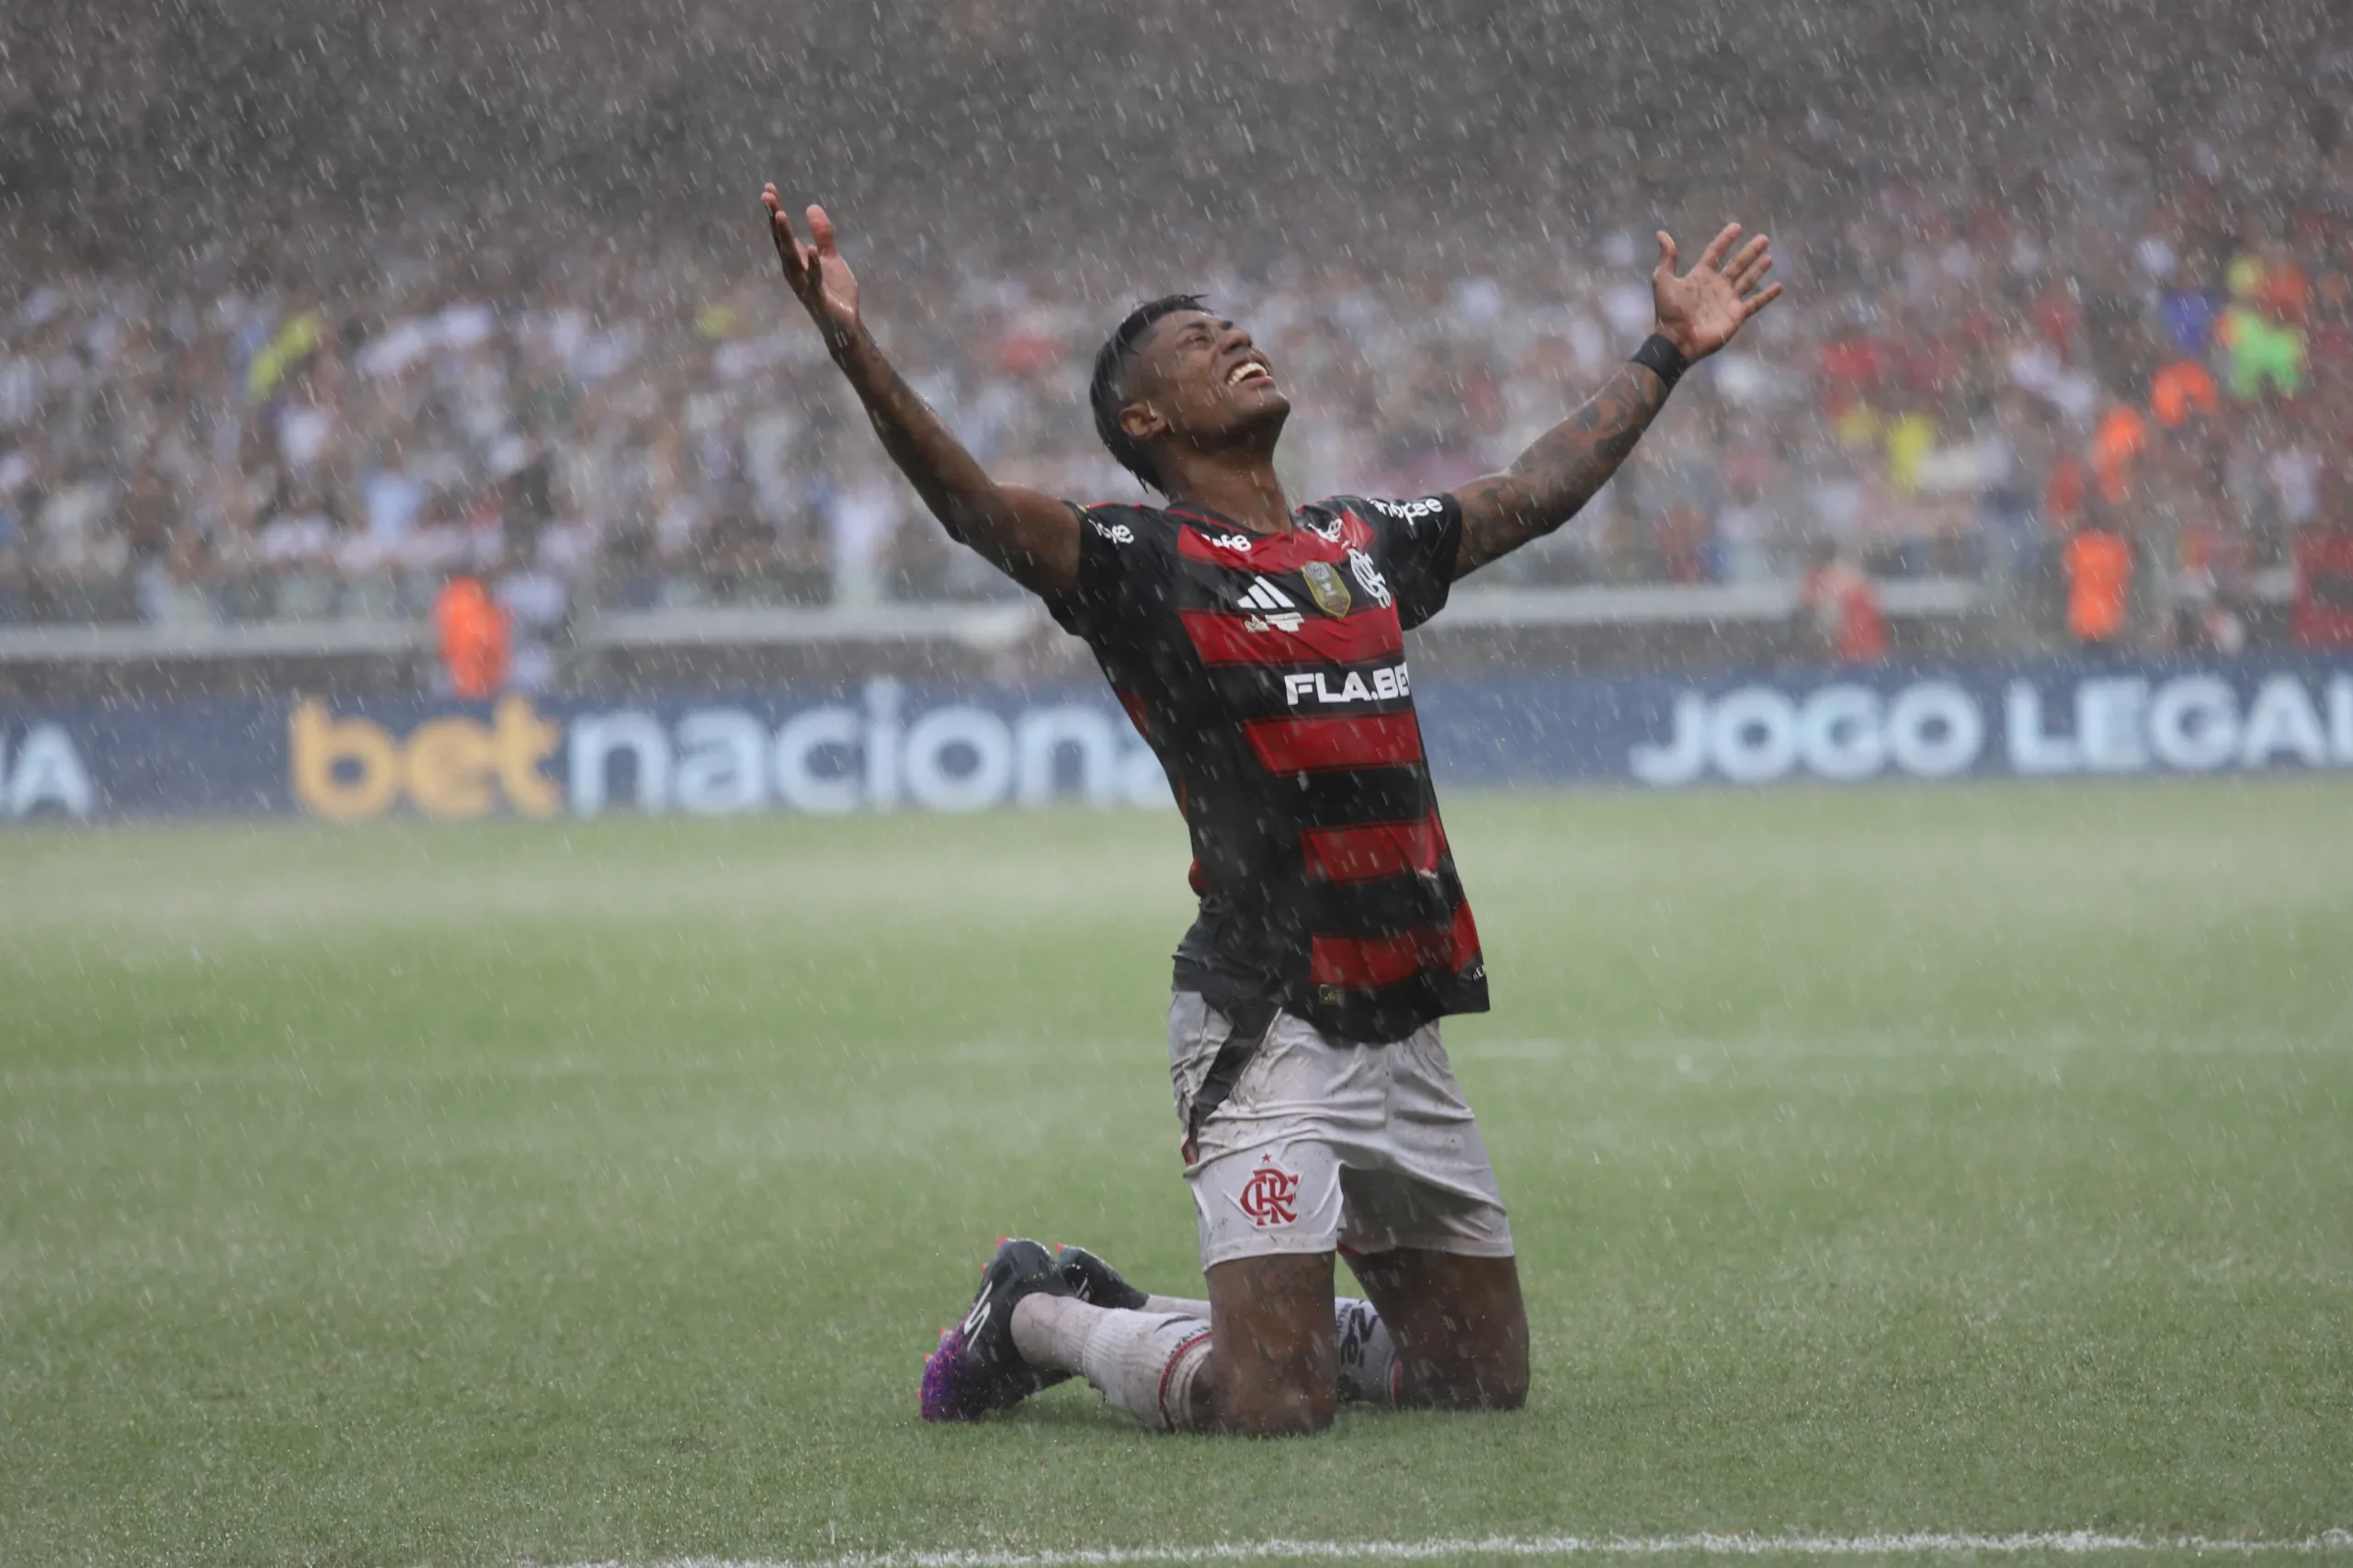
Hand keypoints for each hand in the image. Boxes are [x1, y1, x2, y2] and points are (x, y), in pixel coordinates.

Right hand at [762, 185, 861, 350]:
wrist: (845, 324)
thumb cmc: (834, 292)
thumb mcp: (830, 258)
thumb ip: (822, 235)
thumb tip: (812, 207)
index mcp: (796, 260)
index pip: (782, 233)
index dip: (775, 211)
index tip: (768, 189)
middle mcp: (795, 271)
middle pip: (781, 241)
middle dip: (774, 219)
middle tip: (768, 196)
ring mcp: (804, 284)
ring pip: (792, 258)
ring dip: (785, 236)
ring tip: (781, 215)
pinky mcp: (818, 297)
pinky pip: (813, 279)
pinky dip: (812, 265)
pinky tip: (810, 249)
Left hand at [1651, 223, 1781, 360]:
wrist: (1677, 340)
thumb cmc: (1669, 311)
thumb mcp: (1663, 281)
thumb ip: (1666, 258)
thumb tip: (1661, 234)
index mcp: (1700, 276)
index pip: (1715, 253)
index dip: (1725, 240)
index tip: (1737, 227)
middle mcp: (1716, 286)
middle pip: (1737, 264)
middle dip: (1750, 251)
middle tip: (1763, 238)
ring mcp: (1728, 300)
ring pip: (1747, 280)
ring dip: (1758, 268)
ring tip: (1769, 257)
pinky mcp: (1736, 315)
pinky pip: (1755, 303)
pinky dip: (1767, 296)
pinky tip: (1778, 286)